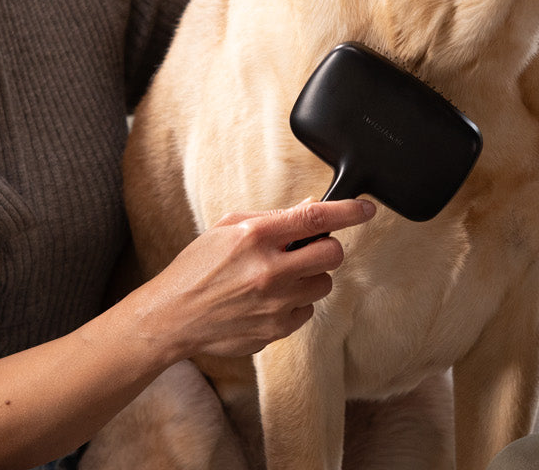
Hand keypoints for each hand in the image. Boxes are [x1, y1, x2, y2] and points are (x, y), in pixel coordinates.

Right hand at [139, 197, 376, 359]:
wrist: (172, 316)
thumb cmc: (197, 268)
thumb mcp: (227, 228)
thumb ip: (272, 218)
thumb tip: (312, 208)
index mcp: (255, 236)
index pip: (315, 218)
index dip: (348, 211)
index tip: (365, 208)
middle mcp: (268, 270)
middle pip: (331, 255)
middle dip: (327, 249)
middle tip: (309, 250)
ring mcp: (274, 303)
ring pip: (323, 285)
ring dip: (310, 277)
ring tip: (280, 277)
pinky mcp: (275, 330)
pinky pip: (307, 312)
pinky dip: (296, 303)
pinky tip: (270, 300)